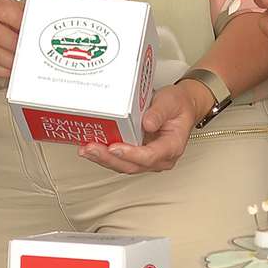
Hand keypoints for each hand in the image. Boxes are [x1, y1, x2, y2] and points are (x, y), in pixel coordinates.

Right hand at [0, 0, 24, 77]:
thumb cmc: (4, 17)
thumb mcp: (15, 9)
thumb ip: (27, 16)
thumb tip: (44, 26)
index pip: (2, 9)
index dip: (18, 20)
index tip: (31, 29)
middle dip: (16, 45)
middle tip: (30, 51)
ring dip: (10, 61)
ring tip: (24, 63)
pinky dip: (3, 70)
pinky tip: (13, 69)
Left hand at [79, 82, 198, 174]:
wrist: (181, 106)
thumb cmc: (178, 105)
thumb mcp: (170, 101)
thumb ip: (158, 112)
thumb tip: (146, 123)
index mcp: (172, 147)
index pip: (150, 156)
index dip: (131, 154)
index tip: (115, 147)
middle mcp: (159, 158)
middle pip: (132, 165)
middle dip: (109, 159)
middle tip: (92, 148)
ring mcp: (147, 158)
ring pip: (123, 165)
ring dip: (103, 159)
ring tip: (86, 150)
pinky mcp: (136, 154)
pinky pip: (120, 159)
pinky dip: (104, 156)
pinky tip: (91, 149)